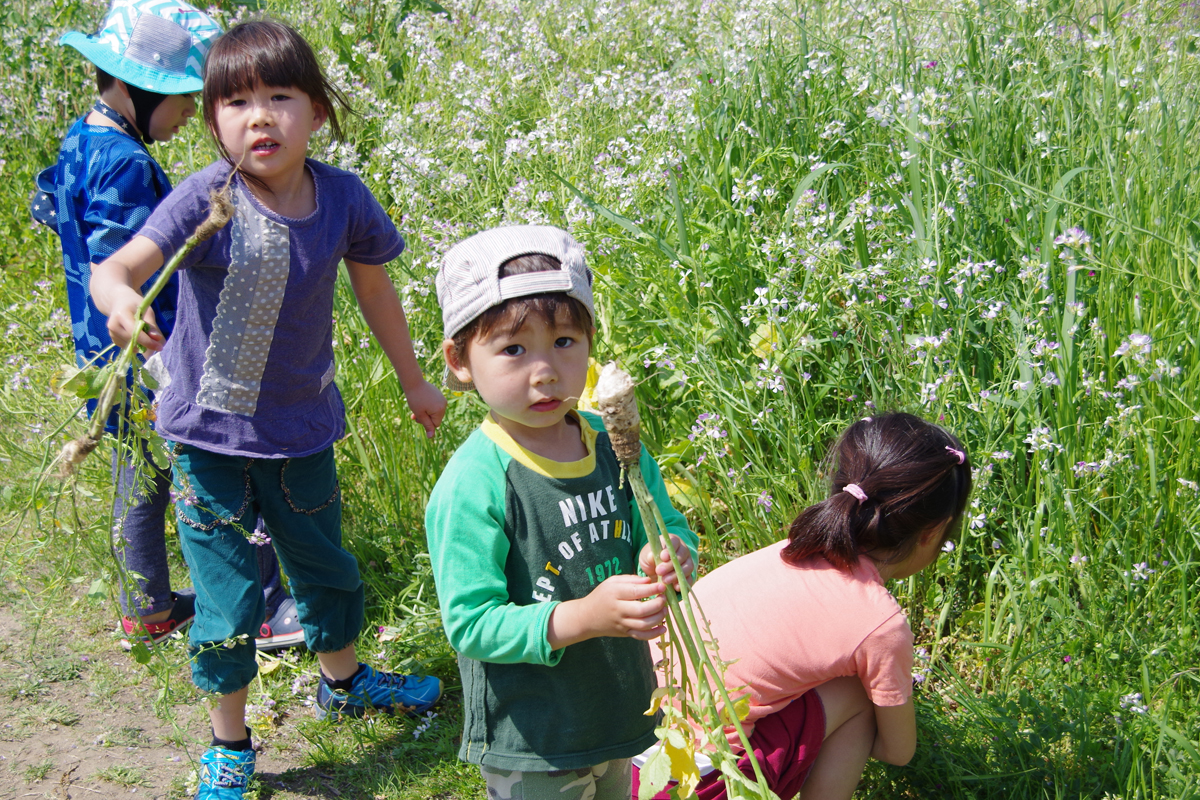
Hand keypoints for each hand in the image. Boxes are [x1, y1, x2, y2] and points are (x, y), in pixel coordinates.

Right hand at [107, 300, 162, 351]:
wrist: (119, 302)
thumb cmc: (135, 305)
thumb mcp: (146, 311)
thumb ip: (151, 326)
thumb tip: (157, 338)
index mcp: (121, 315)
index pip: (135, 333)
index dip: (148, 342)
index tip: (160, 347)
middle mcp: (113, 325)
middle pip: (132, 341)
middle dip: (146, 344)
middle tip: (156, 342)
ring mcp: (111, 333)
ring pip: (130, 346)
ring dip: (141, 345)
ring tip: (145, 335)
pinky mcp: (113, 338)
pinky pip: (127, 347)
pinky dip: (135, 345)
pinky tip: (138, 337)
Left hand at [403, 378, 446, 437]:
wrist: (413, 382)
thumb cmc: (415, 399)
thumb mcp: (420, 414)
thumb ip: (427, 426)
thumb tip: (431, 437)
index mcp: (440, 410)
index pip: (435, 424)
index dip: (426, 423)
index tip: (417, 418)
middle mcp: (444, 404)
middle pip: (435, 418)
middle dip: (425, 418)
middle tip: (415, 414)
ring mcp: (442, 398)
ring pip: (434, 412)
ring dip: (425, 412)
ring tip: (416, 408)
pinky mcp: (438, 394)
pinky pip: (434, 405)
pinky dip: (428, 406)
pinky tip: (421, 401)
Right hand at [546, 574, 666, 648]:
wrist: (587, 617)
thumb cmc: (602, 596)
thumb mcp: (612, 582)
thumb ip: (631, 579)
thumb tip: (650, 581)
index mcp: (614, 594)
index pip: (635, 592)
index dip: (651, 589)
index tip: (662, 586)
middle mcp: (618, 610)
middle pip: (641, 610)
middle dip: (657, 605)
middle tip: (664, 599)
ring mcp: (621, 624)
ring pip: (643, 625)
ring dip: (658, 618)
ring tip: (664, 610)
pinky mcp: (624, 633)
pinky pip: (640, 636)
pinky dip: (654, 634)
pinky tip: (663, 628)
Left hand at [639, 535, 693, 590]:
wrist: (654, 569)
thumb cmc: (650, 558)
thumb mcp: (647, 556)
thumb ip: (650, 556)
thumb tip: (652, 556)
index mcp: (673, 541)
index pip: (674, 543)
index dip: (669, 550)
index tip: (662, 557)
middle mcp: (683, 551)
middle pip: (681, 556)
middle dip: (670, 565)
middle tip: (659, 571)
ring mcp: (688, 563)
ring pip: (688, 568)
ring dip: (676, 575)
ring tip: (665, 581)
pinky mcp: (689, 575)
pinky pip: (690, 579)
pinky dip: (684, 584)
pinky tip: (676, 588)